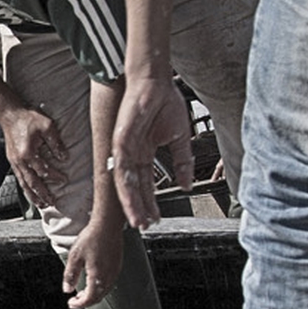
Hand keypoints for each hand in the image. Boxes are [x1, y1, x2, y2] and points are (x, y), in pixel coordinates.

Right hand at [0, 106, 67, 206]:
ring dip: (33, 196)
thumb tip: (64, 157)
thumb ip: (56, 143)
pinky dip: (25, 188)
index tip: (64, 180)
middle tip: (52, 202)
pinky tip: (30, 192)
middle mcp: (20, 161)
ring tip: (41, 204)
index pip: (44, 170)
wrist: (10, 114)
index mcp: (28, 153)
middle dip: (42, 194)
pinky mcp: (12, 161)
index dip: (55, 176)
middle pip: (32, 183)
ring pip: (24, 184)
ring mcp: (15, 162)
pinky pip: (19, 179)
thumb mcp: (47, 126)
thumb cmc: (27, 118)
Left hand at [63, 215, 124, 308]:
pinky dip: (100, 287)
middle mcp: (109, 276)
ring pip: (105, 291)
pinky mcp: (117, 265)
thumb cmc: (92, 238)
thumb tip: (67, 289)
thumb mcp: (75, 256)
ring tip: (82, 292)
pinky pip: (109, 283)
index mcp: (98, 276)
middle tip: (75, 300)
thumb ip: (70, 275)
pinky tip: (92, 281)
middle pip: (98, 297)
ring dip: (93, 295)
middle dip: (85, 301)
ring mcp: (115, 271)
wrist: (108, 225)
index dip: (79, 304)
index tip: (71, 303)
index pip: (89, 298)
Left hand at [111, 78, 193, 229]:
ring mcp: (124, 149)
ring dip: (132, 204)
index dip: (150, 202)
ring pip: (126, 184)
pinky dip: (126, 187)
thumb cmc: (165, 103)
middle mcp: (132, 154)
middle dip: (140, 208)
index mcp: (144, 153)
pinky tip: (132, 202)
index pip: (146, 183)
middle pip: (134, 188)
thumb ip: (183, 162)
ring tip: (139, 221)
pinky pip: (121, 169)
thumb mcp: (179, 138)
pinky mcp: (120, 142)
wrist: (156, 82)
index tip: (156, 218)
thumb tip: (188, 185)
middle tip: (145, 226)